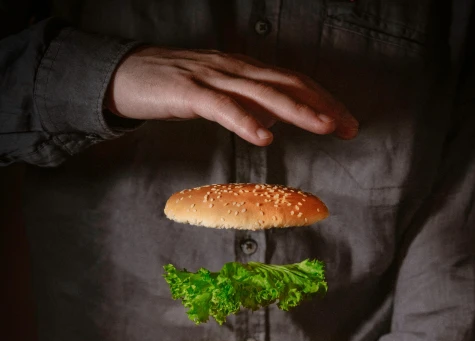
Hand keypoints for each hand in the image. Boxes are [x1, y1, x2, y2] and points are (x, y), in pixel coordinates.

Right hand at [106, 48, 357, 145]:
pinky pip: (221, 107)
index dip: (322, 101)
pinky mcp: (189, 93)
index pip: (292, 83)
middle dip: (322, 106)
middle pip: (287, 85)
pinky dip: (245, 121)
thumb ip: (247, 103)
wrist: (124, 74)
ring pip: (262, 93)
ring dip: (296, 111)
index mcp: (243, 71)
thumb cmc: (171, 87)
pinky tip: (264, 136)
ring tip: (323, 127)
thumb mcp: (218, 94)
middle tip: (349, 128)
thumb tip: (275, 118)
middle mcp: (234, 69)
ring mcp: (212, 78)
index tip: (348, 124)